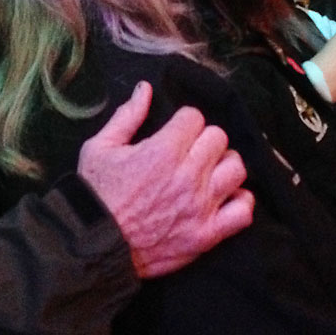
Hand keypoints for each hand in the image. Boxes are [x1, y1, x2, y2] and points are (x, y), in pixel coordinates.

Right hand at [77, 81, 254, 277]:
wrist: (93, 245)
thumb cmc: (94, 195)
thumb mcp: (99, 148)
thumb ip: (127, 117)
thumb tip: (145, 89)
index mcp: (163, 151)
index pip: (195, 118)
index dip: (183, 122)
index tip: (175, 132)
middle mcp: (187, 176)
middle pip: (219, 138)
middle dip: (204, 139)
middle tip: (190, 151)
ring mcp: (200, 207)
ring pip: (236, 170)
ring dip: (224, 166)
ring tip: (209, 172)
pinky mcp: (206, 235)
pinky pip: (242, 212)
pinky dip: (239, 202)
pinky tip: (223, 198)